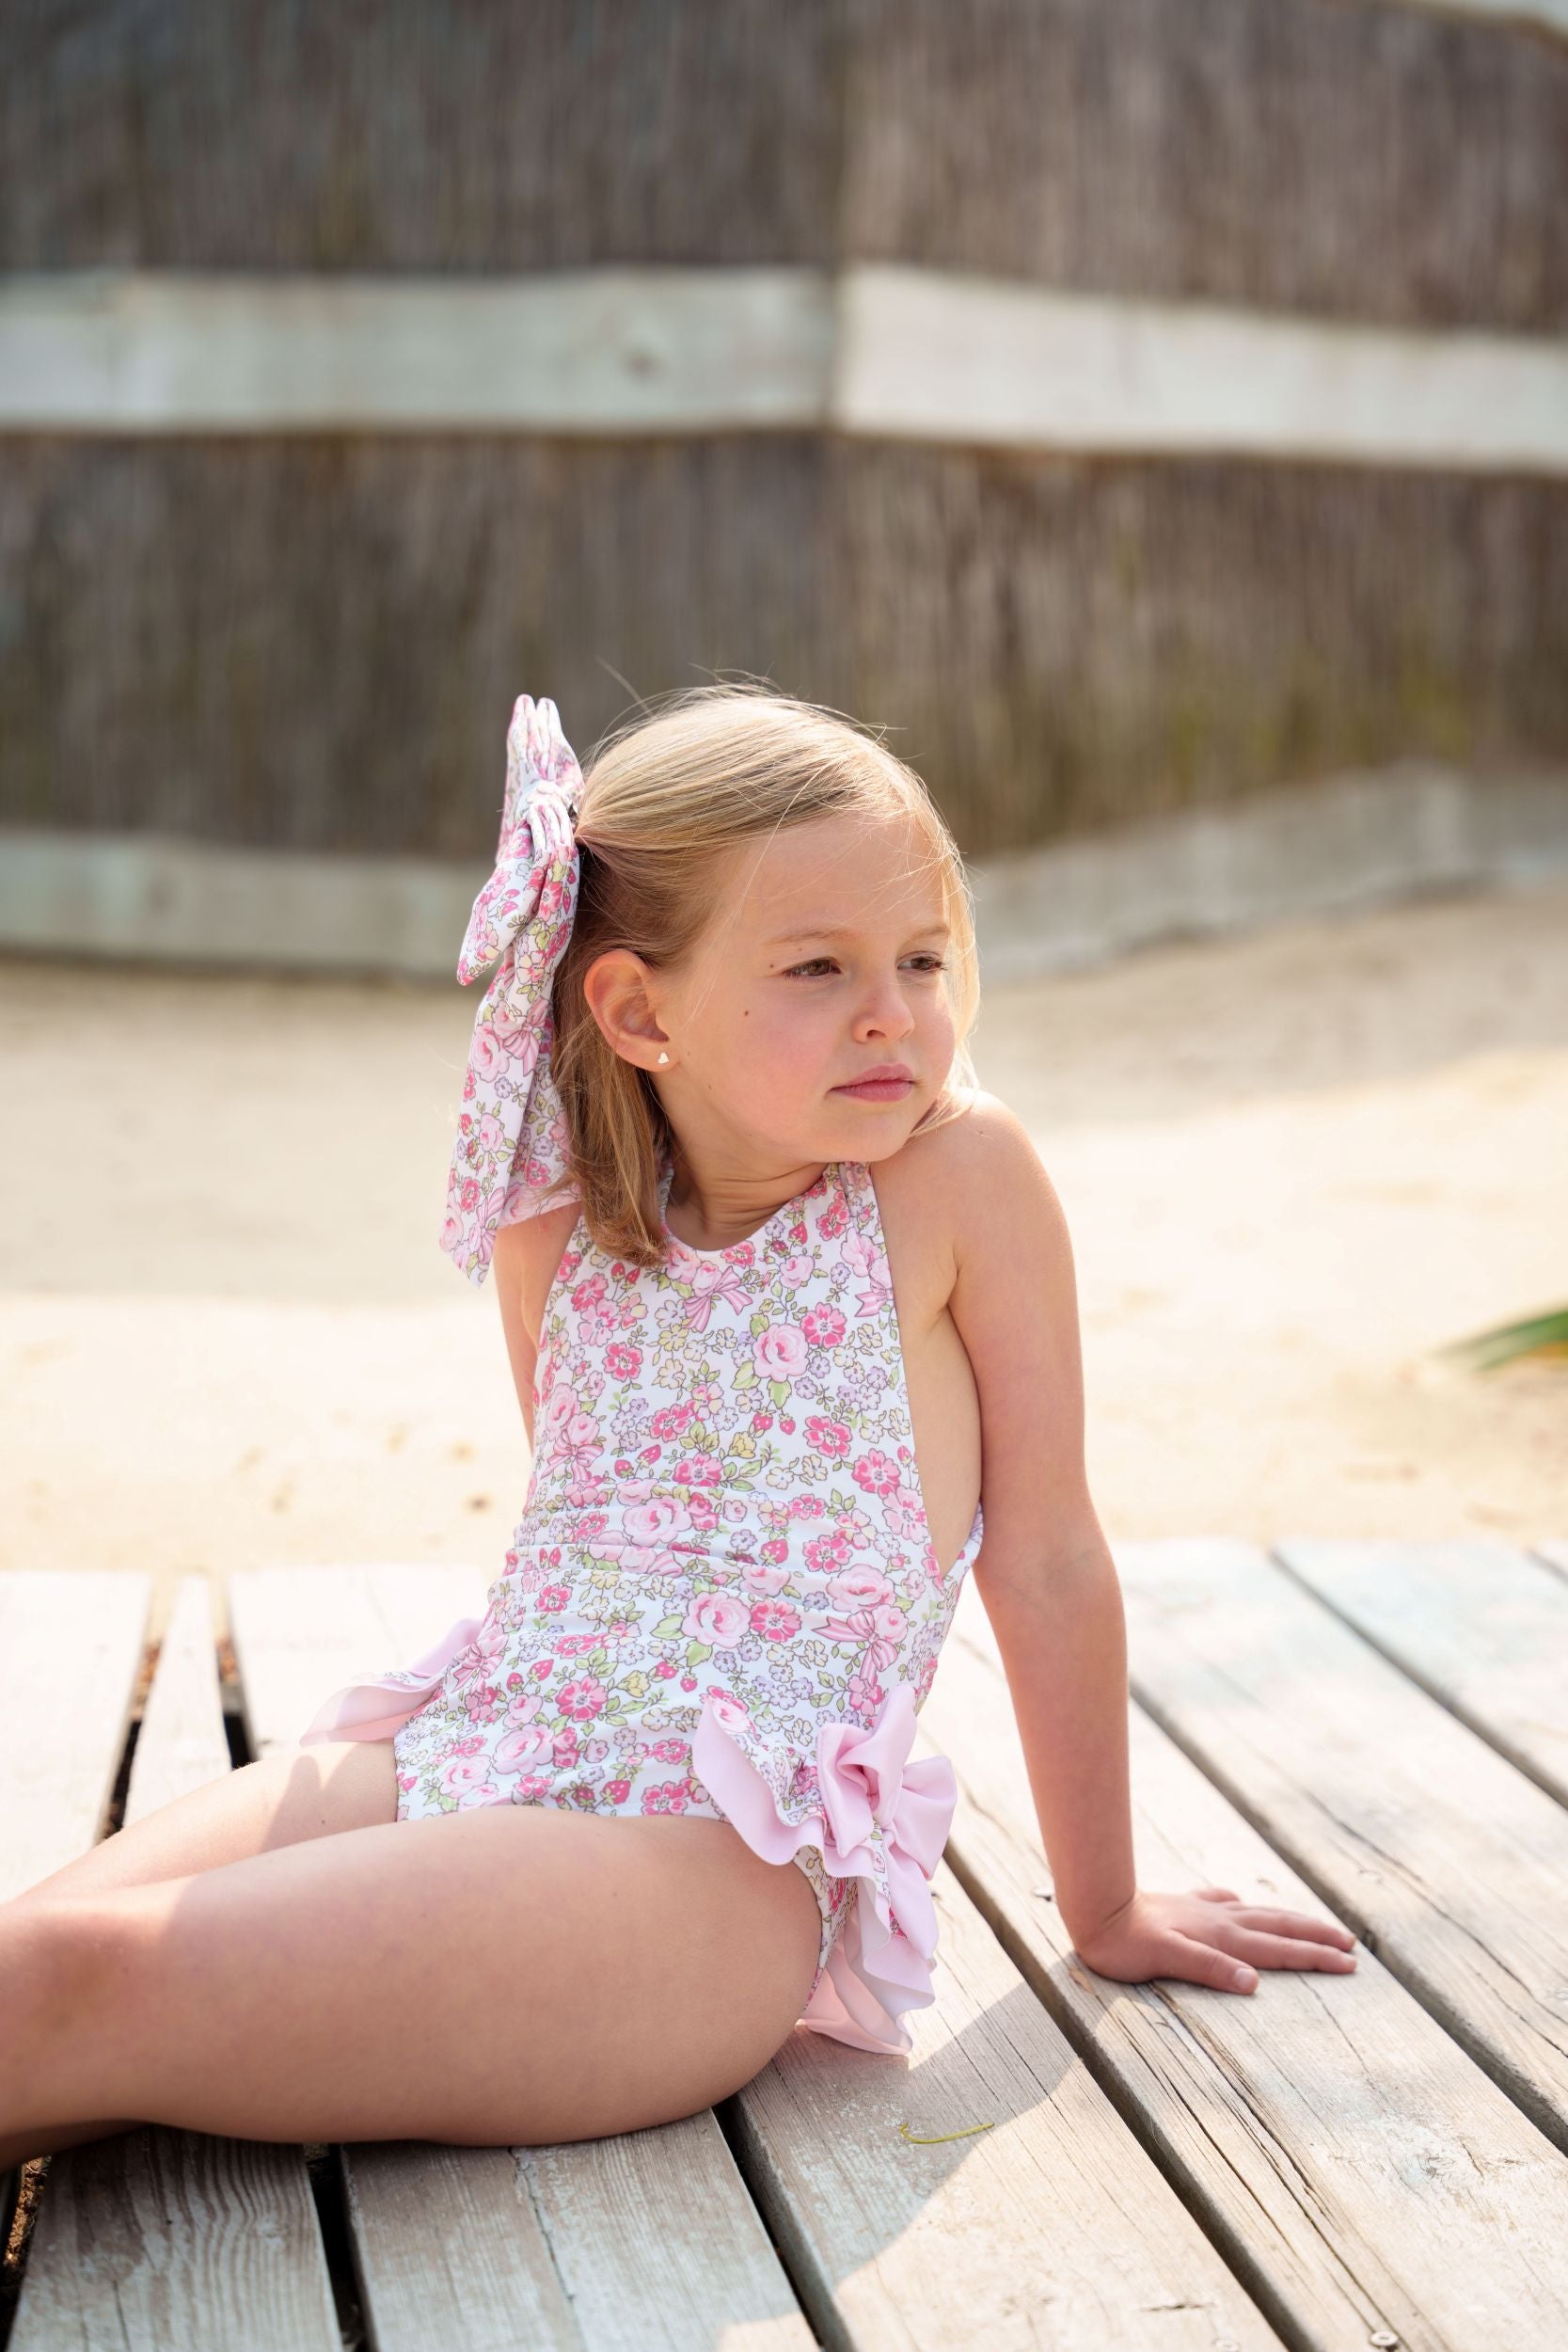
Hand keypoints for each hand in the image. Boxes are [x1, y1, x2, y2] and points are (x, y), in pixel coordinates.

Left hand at [1072, 1885, 1358, 1993]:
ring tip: (1312, 1924)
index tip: (1350, 1964)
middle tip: (1351, 1945)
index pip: (1279, 1950)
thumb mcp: (1167, 1960)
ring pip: (1258, 1914)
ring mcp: (1203, 1910)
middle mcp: (1219, 1921)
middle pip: (1278, 1928)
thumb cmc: (1126, 1944)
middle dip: (1316, 1937)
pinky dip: (1240, 1907)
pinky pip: (1222, 1903)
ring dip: (1290, 1921)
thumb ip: (1209, 1969)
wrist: (1096, 1907)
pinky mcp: (1183, 1906)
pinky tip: (1238, 1902)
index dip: (1315, 1957)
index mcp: (1221, 1938)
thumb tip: (1254, 1983)